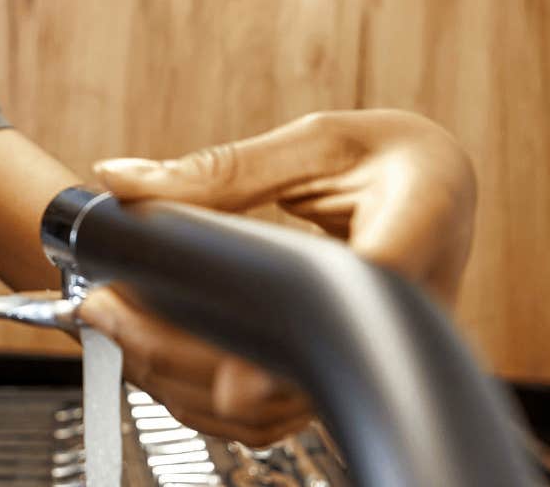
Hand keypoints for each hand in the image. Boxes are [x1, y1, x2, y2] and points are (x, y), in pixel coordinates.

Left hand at [80, 109, 476, 445]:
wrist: (440, 189)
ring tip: (117, 324)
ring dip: (184, 379)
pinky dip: (207, 391)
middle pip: (298, 368)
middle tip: (110, 309)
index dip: (298, 344)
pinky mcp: (346, 373)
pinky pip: (275, 409)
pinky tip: (155, 349)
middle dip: (187, 353)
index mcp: (419, 225)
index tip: (235, 377)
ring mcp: (379, 353)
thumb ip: (223, 168)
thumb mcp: (317, 141)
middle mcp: (411, 307)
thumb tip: (124, 180)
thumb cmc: (393, 158)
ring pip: (279, 407)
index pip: (365, 297)